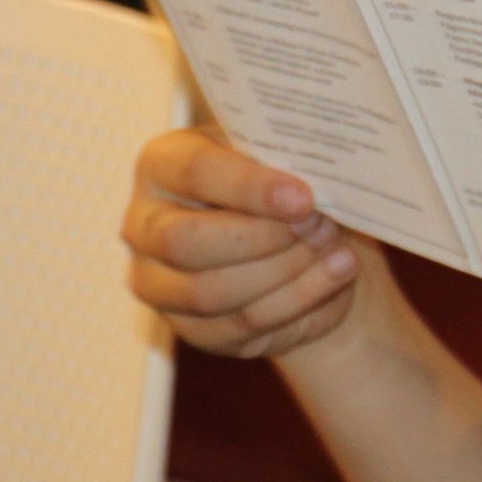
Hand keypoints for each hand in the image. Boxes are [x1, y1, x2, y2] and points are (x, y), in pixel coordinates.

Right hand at [119, 128, 374, 359]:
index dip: (250, 187)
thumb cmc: (275, 179)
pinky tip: (335, 274)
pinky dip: (299, 300)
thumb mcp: (276, 153)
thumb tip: (319, 168)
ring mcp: (158, 284)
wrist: (286, 234)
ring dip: (287, 272)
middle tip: (321, 225)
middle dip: (264, 237)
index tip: (303, 197)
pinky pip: (242, 324)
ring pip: (213, 292)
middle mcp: (144, 225)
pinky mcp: (192, 328)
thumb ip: (284, 156)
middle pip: (186, 242)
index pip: (194, 173)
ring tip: (336, 248)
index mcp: (161, 164)